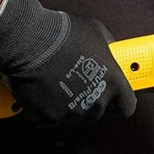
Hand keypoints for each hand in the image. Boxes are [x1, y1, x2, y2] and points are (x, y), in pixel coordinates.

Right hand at [0, 0, 136, 128]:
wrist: (27, 40)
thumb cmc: (61, 33)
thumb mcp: (96, 33)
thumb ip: (108, 49)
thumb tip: (110, 52)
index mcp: (113, 84)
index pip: (127, 107)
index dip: (119, 103)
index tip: (113, 99)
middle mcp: (95, 102)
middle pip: (98, 113)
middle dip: (89, 101)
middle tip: (76, 85)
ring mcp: (72, 113)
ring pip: (74, 119)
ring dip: (68, 107)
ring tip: (57, 86)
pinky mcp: (48, 119)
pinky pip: (50, 121)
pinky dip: (46, 110)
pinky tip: (42, 93)